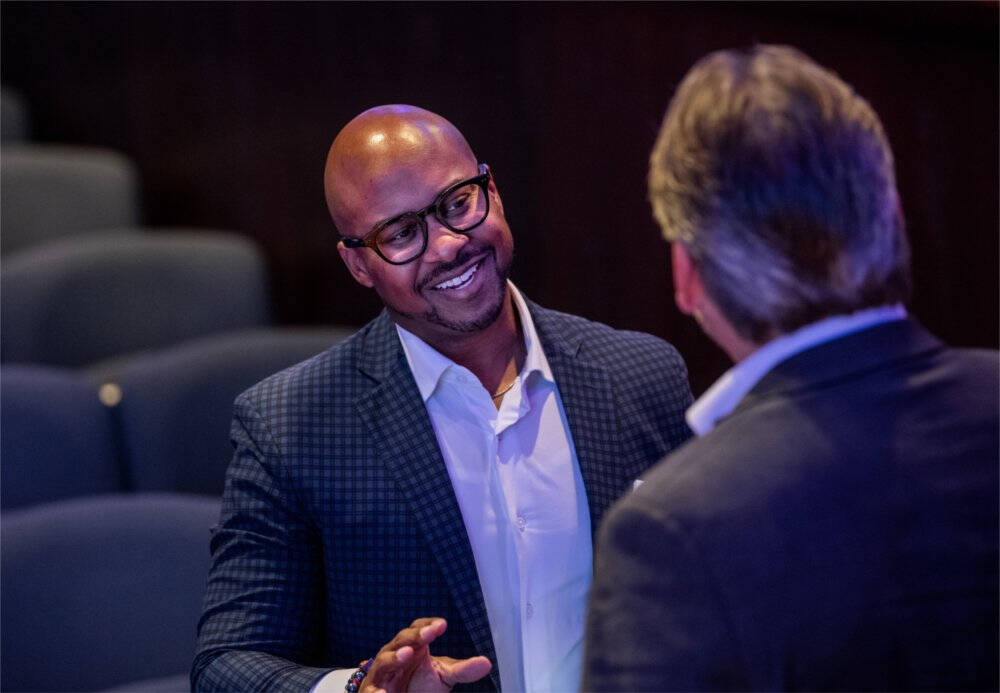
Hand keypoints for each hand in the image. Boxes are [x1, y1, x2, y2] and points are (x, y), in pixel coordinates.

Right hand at [361, 617, 491, 692]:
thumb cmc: (420, 685)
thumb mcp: (444, 677)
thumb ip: (463, 670)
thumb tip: (486, 663)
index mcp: (413, 646)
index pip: (418, 629)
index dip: (427, 625)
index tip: (442, 625)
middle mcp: (395, 654)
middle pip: (401, 639)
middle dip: (414, 635)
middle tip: (428, 633)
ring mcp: (382, 673)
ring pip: (384, 660)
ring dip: (395, 656)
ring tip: (407, 654)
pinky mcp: (372, 691)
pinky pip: (371, 689)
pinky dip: (375, 691)